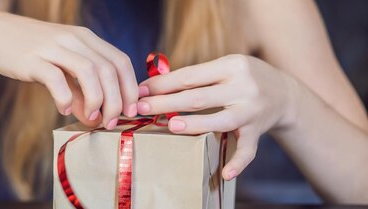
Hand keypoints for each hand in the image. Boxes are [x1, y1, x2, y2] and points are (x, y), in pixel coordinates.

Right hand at [0, 11, 138, 128]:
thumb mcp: (60, 65)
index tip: (130, 111)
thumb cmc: (29, 51)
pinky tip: (64, 109)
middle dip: (116, 100)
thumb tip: (93, 115)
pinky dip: (65, 98)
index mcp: (86, 38)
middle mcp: (74, 39)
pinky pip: (57, 79)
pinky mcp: (33, 59)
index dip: (130, 88)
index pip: (120, 61)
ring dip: (96, 100)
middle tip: (111, 122)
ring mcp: (54, 47)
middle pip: (109, 69)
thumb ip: (78, 88)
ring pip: (90, 72)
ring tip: (92, 118)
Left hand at [137, 54, 294, 179]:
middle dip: (166, 103)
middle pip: (199, 97)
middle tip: (141, 108)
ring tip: (171, 127)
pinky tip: (225, 174)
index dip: (162, 84)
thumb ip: (196, 76)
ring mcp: (251, 111)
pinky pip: (248, 150)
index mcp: (231, 66)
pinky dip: (237, 163)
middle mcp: (243, 87)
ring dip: (194, 125)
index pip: (190, 76)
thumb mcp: (225, 66)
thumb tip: (153, 85)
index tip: (140, 90)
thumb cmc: (243, 78)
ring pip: (220, 120)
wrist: (285, 93)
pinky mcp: (258, 131)